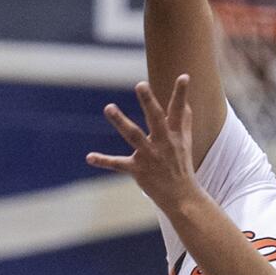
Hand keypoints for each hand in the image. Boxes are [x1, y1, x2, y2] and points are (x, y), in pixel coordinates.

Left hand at [88, 75, 202, 217]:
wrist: (182, 198)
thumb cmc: (181, 167)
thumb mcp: (185, 143)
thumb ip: (184, 121)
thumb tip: (185, 102)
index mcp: (174, 134)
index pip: (178, 110)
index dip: (181, 93)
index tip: (184, 76)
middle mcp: (163, 143)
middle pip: (155, 119)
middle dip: (148, 102)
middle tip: (140, 85)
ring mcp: (149, 156)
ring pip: (133, 135)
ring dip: (121, 121)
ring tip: (109, 107)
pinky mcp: (137, 170)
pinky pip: (117, 164)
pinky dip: (103, 161)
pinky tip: (89, 157)